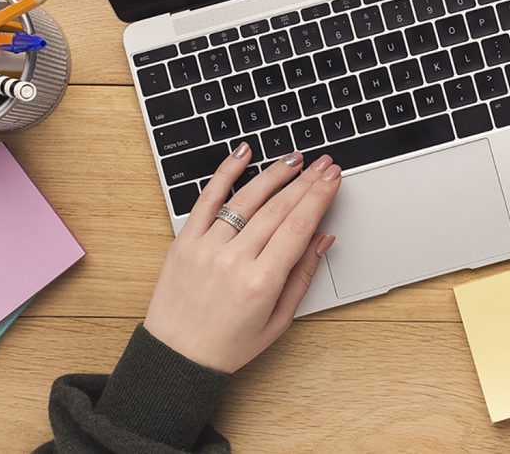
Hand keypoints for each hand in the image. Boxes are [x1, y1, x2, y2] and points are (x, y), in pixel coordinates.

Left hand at [144, 144, 340, 372]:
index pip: (298, 226)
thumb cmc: (229, 344)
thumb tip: (323, 238)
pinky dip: (225, 172)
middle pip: (277, 208)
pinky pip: (207, 199)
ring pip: (246, 198)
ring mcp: (206, 247)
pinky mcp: (185, 241)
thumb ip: (302, 275)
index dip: (319, 197)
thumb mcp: (278, 319)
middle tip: (324, 163)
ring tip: (294, 159)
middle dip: (305, 181)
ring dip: (274, 173)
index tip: (333, 178)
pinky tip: (242, 153)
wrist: (176, 356)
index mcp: (260, 282)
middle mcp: (233, 260)